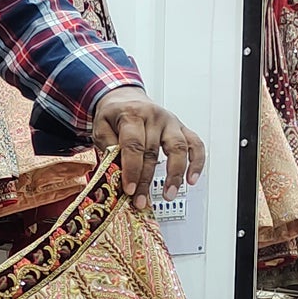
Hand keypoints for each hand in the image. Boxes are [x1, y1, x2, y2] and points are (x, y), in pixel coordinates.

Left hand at [92, 87, 205, 212]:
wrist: (126, 97)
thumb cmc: (114, 115)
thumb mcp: (101, 127)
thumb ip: (108, 148)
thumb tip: (116, 172)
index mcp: (132, 114)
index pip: (134, 145)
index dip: (132, 170)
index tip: (130, 189)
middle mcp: (154, 116)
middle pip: (153, 152)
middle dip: (147, 181)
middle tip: (141, 201)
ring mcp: (170, 121)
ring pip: (178, 148)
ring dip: (175, 174)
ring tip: (169, 194)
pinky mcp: (181, 127)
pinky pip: (195, 144)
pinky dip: (197, 162)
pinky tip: (191, 179)